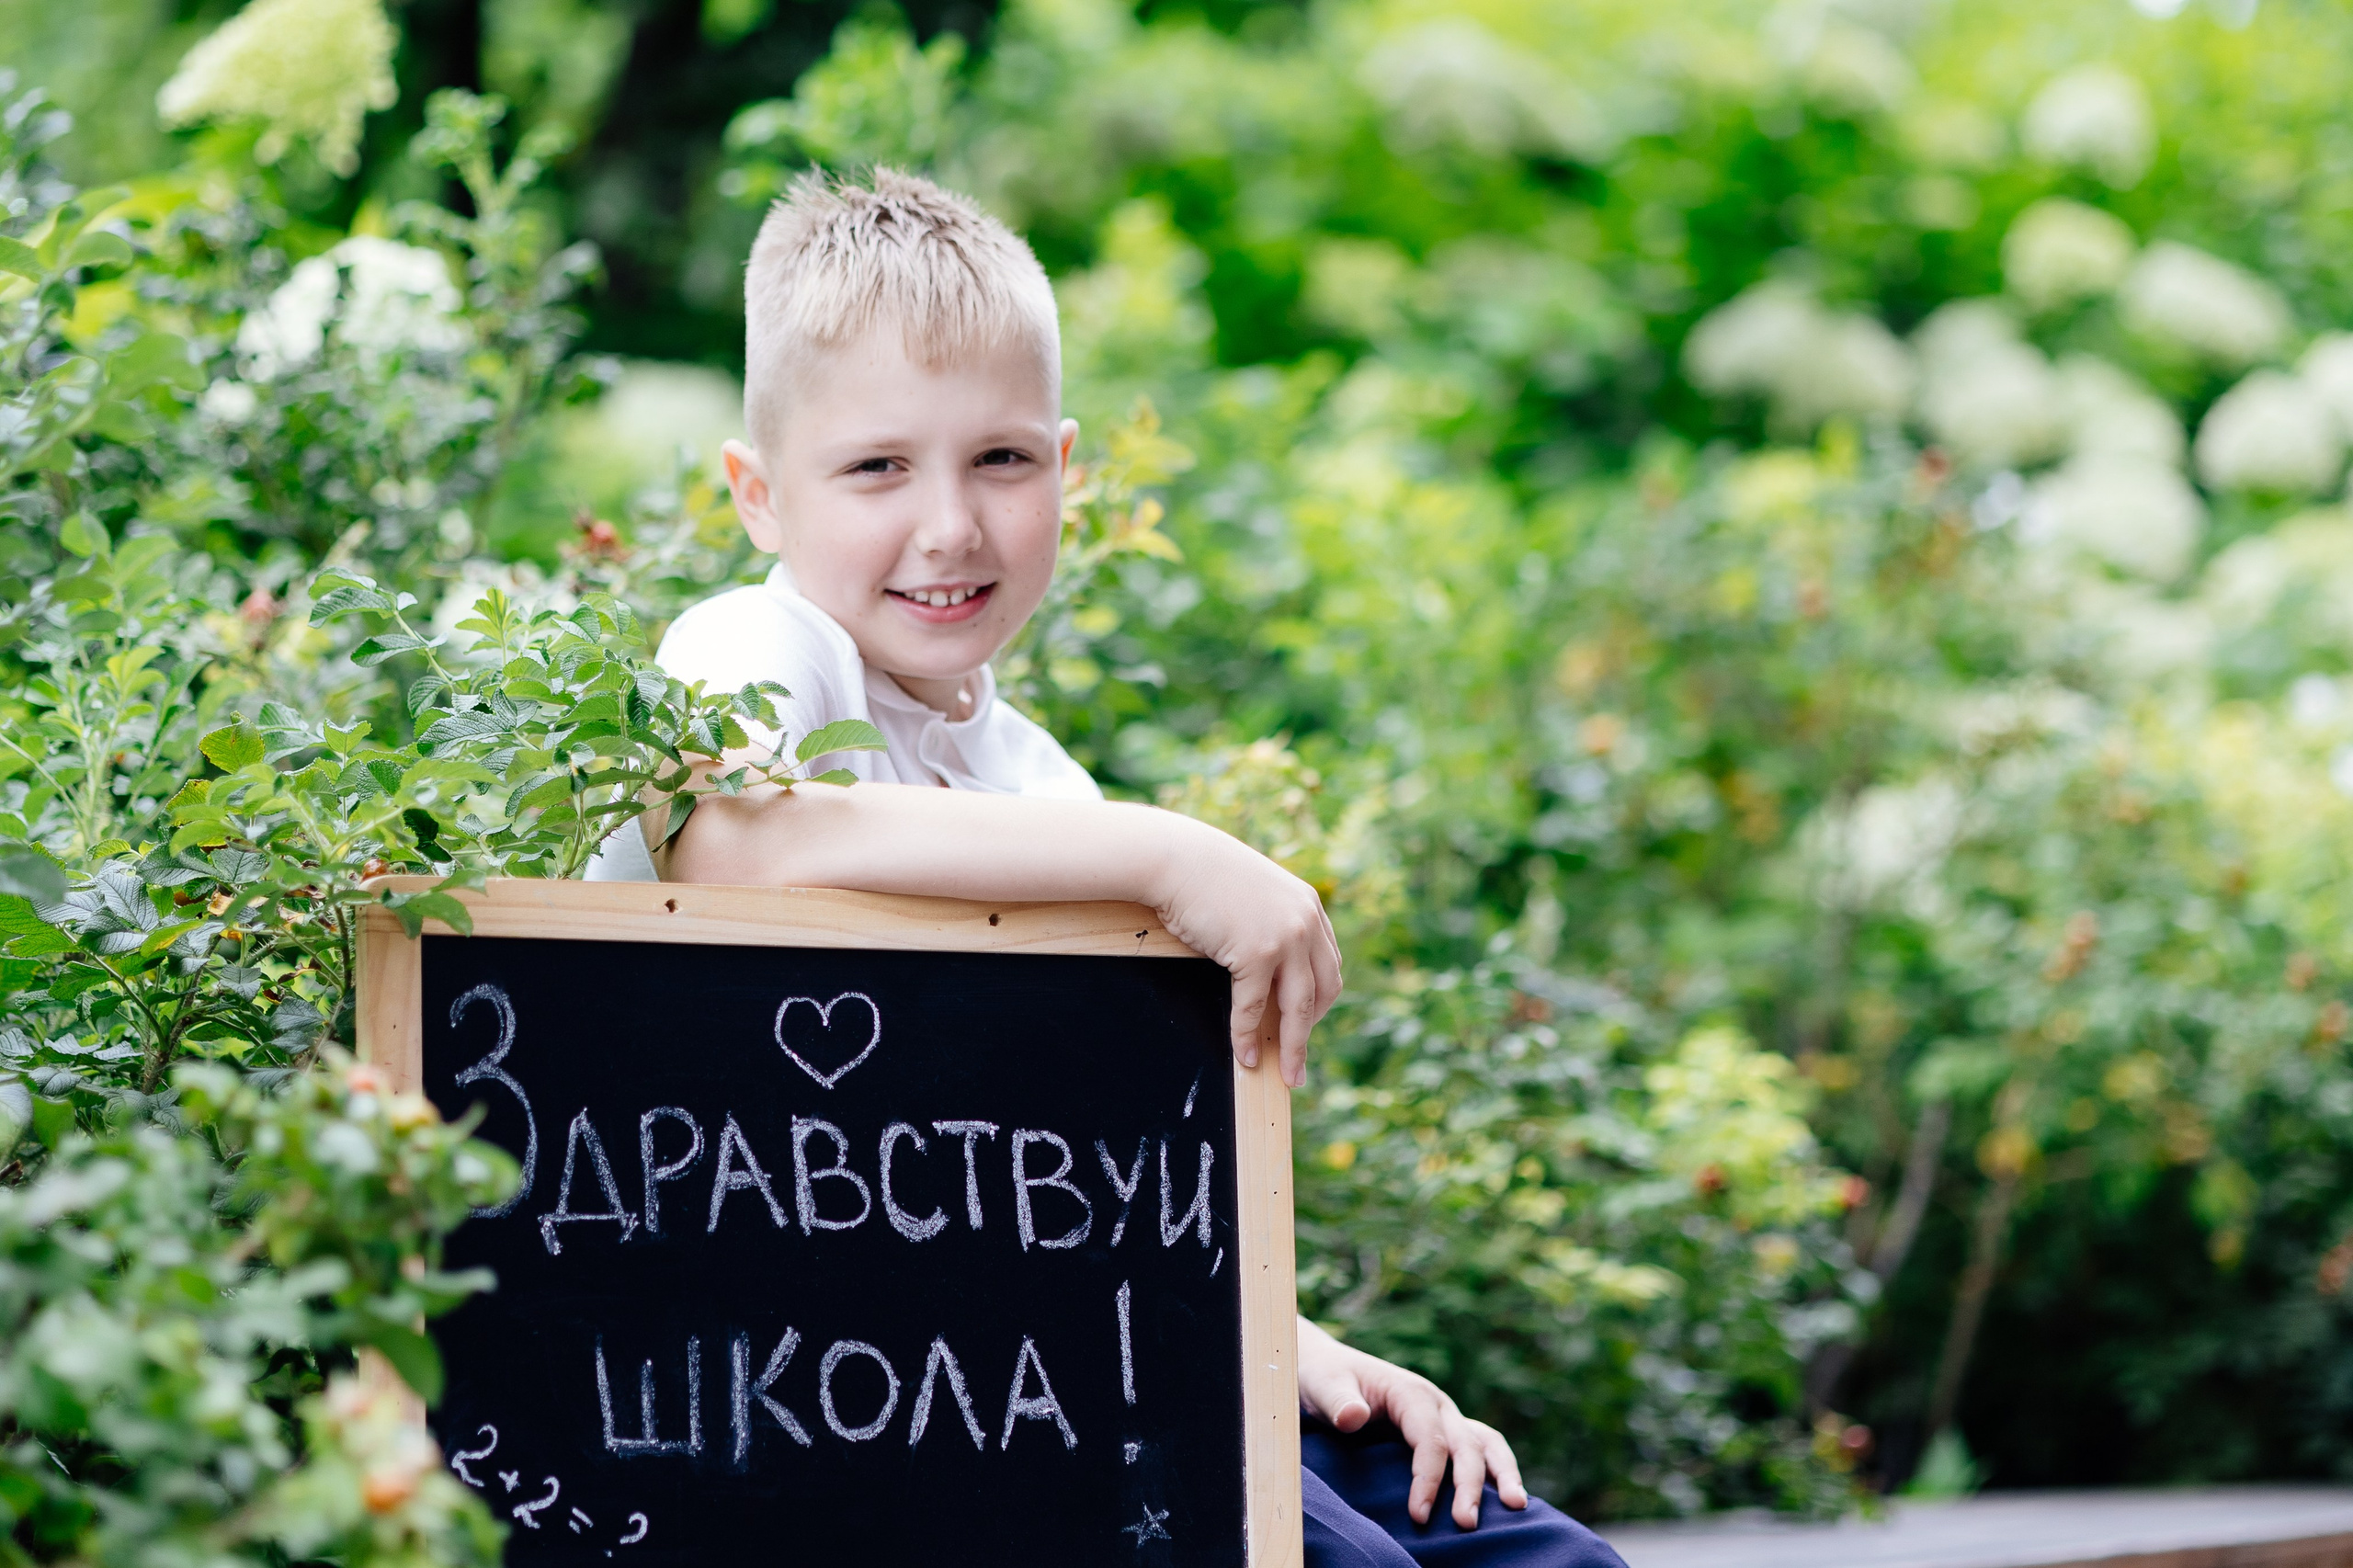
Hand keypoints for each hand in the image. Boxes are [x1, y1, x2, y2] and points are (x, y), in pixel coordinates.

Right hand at [1147, 815, 1341, 1086]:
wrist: (1175, 858)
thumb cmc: (1205, 877)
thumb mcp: (1254, 896)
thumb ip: (1272, 923)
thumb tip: (1271, 969)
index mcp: (1309, 907)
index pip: (1328, 965)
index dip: (1319, 1000)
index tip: (1308, 1023)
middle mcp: (1306, 922)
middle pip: (1322, 992)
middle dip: (1310, 1032)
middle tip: (1301, 1063)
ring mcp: (1285, 937)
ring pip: (1298, 1008)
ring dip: (1292, 1047)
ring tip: (1288, 1075)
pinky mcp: (1257, 952)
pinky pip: (1253, 1006)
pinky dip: (1247, 1036)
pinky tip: (1244, 1056)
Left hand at [1296, 1319, 1526, 1529]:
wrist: (1326, 1369)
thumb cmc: (1324, 1379)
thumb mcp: (1322, 1386)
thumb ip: (1337, 1401)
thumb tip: (1353, 1417)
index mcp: (1410, 1392)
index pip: (1430, 1438)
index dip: (1428, 1478)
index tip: (1418, 1515)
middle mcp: (1436, 1404)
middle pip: (1464, 1444)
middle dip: (1469, 1485)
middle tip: (1466, 1525)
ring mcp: (1444, 1418)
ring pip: (1485, 1443)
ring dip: (1502, 1473)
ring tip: (1518, 1506)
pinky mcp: (1444, 1434)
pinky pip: (1478, 1451)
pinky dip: (1494, 1473)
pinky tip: (1504, 1502)